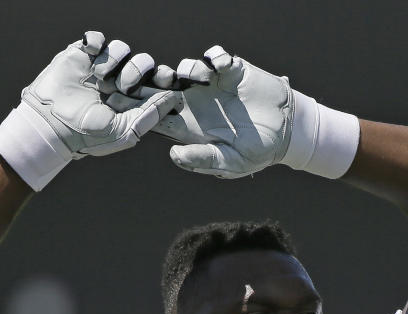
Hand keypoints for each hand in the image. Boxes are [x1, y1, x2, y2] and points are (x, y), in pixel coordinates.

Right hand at [0, 31, 182, 190]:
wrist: (51, 125)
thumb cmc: (88, 135)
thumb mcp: (125, 131)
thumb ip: (150, 114)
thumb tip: (173, 97)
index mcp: (132, 100)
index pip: (156, 82)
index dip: (164, 77)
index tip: (168, 79)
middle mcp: (118, 82)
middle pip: (143, 62)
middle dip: (139, 70)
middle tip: (124, 85)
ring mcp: (100, 68)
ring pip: (121, 48)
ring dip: (115, 60)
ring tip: (100, 78)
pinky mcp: (81, 56)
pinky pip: (97, 37)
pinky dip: (96, 41)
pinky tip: (90, 53)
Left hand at [115, 46, 358, 179]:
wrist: (287, 130)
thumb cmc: (256, 152)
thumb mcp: (230, 162)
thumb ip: (202, 159)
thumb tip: (172, 154)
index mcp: (189, 126)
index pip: (156, 116)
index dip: (138, 109)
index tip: (120, 104)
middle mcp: (196, 103)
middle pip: (163, 88)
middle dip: (151, 80)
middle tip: (150, 77)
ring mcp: (212, 85)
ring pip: (186, 69)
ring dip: (188, 68)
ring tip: (201, 76)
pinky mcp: (231, 70)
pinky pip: (215, 56)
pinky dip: (214, 58)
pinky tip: (221, 67)